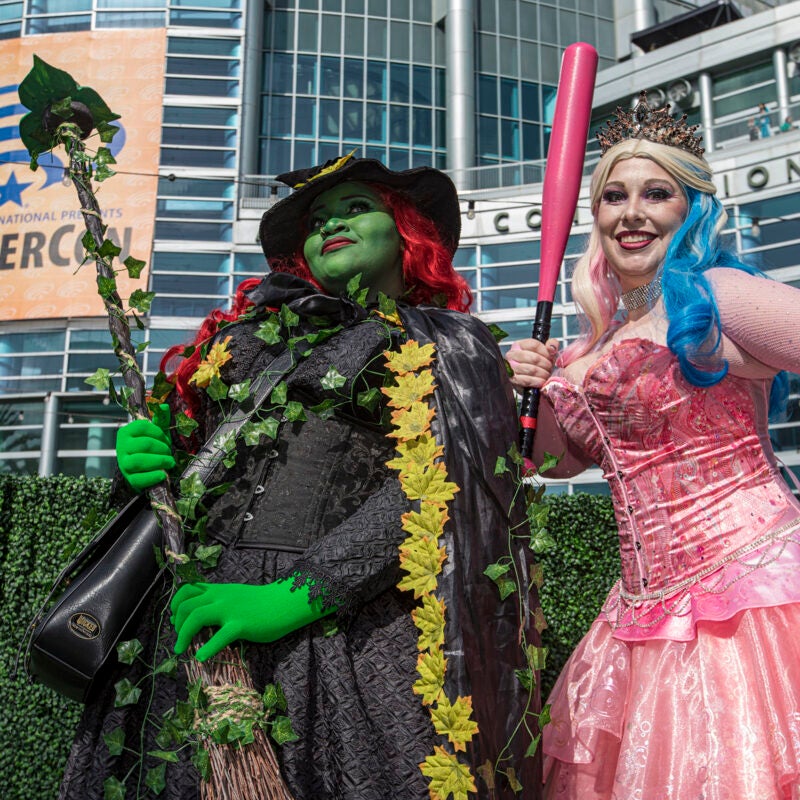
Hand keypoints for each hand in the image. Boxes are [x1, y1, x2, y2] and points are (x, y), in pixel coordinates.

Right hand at [116, 403, 174, 491]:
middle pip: (144, 444)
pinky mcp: (129, 479)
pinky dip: (153, 476)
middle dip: (163, 448)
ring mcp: (124, 464)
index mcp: (127, 432)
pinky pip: (139, 478)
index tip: (165, 439)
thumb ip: (161, 420)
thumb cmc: (153, 448)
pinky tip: (163, 474)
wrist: (148, 470)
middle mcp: (121, 447)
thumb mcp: (158, 433)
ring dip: (159, 461)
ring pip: (139, 461)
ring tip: (170, 463)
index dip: (159, 433)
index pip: (143, 426)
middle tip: (170, 453)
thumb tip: (164, 406)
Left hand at [170, 580, 333, 660]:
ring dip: (183, 635)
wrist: (284, 601)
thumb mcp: (235, 595)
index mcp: (218, 590)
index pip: (187, 590)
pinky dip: (207, 648)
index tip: (175, 620)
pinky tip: (201, 657)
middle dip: (176, 624)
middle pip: (187, 605)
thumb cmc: (260, 603)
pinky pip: (219, 636)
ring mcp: (230, 610)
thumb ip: (217, 601)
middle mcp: (220, 597)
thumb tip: (197, 615)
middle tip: (178, 638)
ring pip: (196, 616)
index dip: (176, 605)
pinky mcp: (241, 624)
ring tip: (181, 650)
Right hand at [506, 338, 559, 389]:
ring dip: (542, 373)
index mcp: (519, 345)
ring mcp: (511, 367)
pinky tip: (542, 381)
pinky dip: (537, 381)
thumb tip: (552, 347)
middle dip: (545, 364)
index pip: (534, 345)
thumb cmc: (536, 362)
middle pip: (534, 358)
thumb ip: (551, 344)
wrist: (527, 377)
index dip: (545, 352)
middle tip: (550, 367)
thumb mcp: (544, 351)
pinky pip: (527, 380)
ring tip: (546, 374)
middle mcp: (512, 354)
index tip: (550, 356)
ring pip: (531, 369)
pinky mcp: (513, 379)